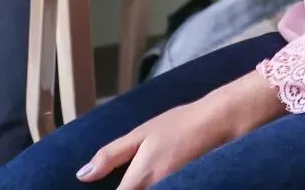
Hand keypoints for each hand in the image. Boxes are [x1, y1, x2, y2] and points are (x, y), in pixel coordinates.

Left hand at [78, 70, 286, 186]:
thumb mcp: (141, 133)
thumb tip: (83, 175)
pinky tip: (155, 181)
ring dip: (141, 189)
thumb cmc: (180, 124)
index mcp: (139, 181)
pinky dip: (156, 189)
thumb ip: (110, 156)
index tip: (101, 188)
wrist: (221, 122)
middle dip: (128, 189)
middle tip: (128, 177)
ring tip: (142, 178)